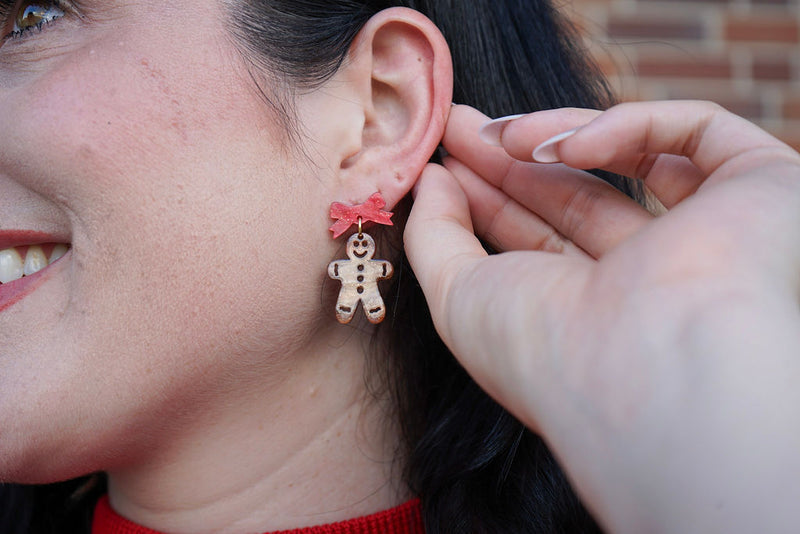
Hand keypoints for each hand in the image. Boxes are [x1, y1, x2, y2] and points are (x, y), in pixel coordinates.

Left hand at [404, 101, 799, 533]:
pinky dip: (626, 126)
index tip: (444, 158)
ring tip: (497, 134)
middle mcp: (651, 278)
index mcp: (592, 313)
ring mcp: (708, 235)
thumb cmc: (546, 353)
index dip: (488, 193)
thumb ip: (436, 236)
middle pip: (575, 197)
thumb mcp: (459, 299)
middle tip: (458, 122)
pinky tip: (565, 147)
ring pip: (632, 160)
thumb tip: (434, 178)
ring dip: (555, 136)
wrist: (653, 370)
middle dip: (511, 157)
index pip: (536, 237)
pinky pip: (697, 133)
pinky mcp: (761, 191)